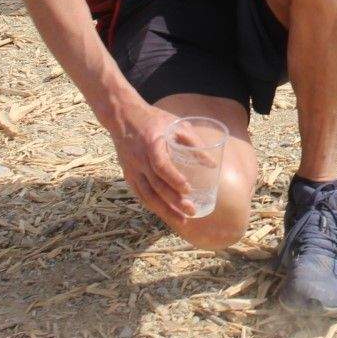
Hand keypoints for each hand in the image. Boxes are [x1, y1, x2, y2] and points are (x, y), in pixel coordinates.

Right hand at [108, 104, 194, 227]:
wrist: (123, 117)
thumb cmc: (154, 120)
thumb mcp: (176, 125)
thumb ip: (194, 143)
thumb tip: (212, 164)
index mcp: (151, 144)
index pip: (161, 166)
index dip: (174, 179)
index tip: (188, 189)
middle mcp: (139, 160)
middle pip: (155, 186)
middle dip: (173, 201)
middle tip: (191, 210)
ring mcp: (132, 169)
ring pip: (147, 195)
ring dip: (164, 210)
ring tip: (181, 220)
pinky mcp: (128, 175)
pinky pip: (140, 194)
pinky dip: (153, 206)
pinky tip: (165, 213)